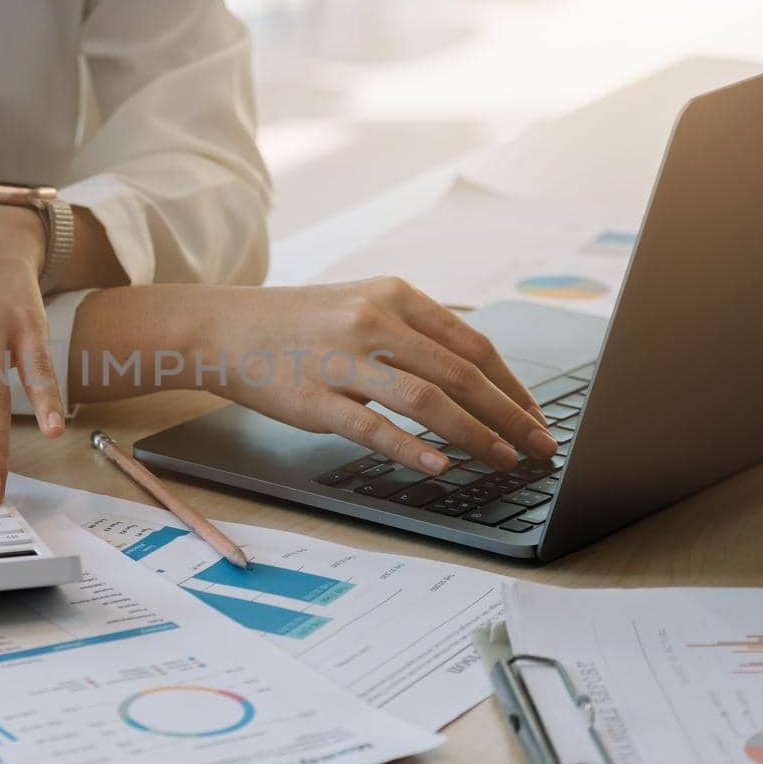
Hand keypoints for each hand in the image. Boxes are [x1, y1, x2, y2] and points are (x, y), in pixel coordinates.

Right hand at [70, 278, 554, 473]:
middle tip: (539, 446)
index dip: (511, 386)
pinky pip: (373, 428)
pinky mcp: (313, 400)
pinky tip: (441, 467)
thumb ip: (413, 332)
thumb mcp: (361, 304)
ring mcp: (342, 361)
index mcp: (393, 296)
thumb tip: (475, 375)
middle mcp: (373, 321)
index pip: (472, 344)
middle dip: (509, 415)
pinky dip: (412, 449)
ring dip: (475, 435)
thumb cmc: (298, 323)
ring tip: (503, 460)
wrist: (223, 328)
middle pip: (460, 373)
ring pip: (426, 400)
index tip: (535, 416)